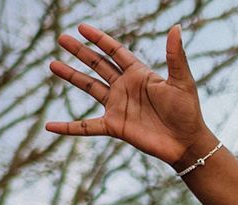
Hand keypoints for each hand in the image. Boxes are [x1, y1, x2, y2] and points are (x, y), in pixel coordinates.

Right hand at [45, 24, 216, 166]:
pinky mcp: (114, 126)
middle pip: (98, 65)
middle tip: (61, 38)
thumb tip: (176, 27)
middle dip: (80, 52)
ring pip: (89, 87)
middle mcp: (125, 88)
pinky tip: (49, 126)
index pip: (115, 52)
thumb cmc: (188, 111)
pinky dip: (68, 127)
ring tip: (52, 64)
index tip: (82, 27)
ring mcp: (118, 106)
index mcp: (140, 75)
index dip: (99, 39)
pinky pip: (86, 127)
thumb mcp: (182, 81)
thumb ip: (175, 55)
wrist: (187, 142)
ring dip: (71, 76)